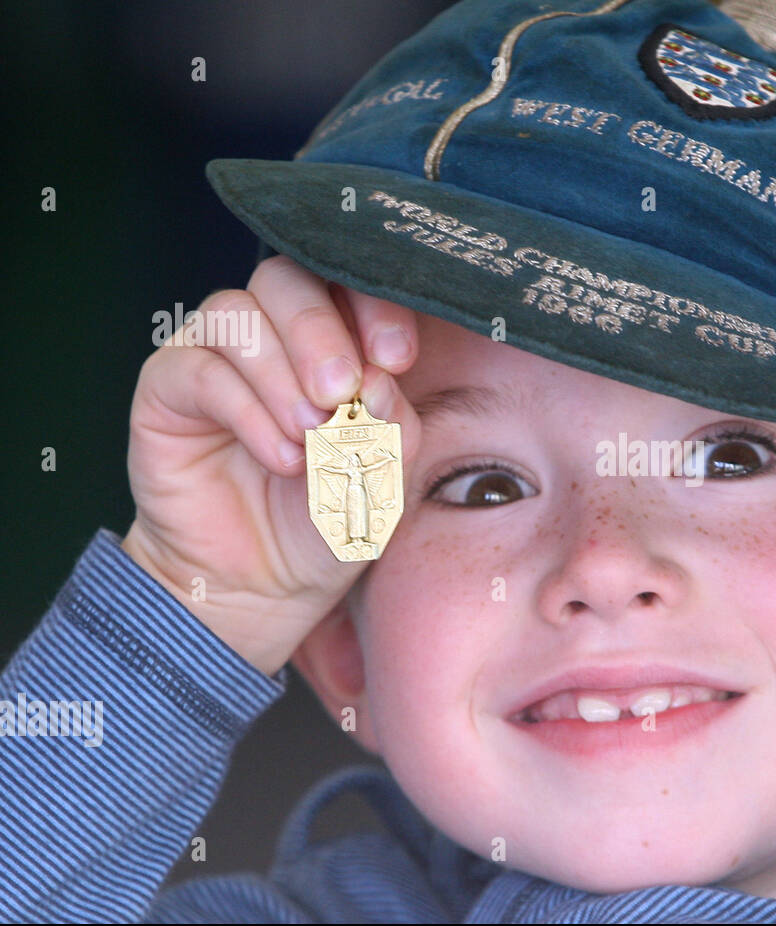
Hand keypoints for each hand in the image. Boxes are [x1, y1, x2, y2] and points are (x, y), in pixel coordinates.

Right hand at [121, 256, 422, 675]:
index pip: (347, 282)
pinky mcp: (167, 389)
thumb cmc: (330, 517)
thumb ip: (392, 425)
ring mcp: (214, 355)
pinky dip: (248, 410)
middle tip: (341, 391)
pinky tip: (282, 456)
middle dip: (321, 332)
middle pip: (286, 281)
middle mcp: (271, 334)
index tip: (397, 357)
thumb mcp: (384, 477)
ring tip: (311, 435)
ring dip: (282, 373)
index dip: (374, 306)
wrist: (267, 583)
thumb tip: (377, 381)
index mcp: (333, 336)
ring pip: (237, 314)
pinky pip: (199, 370)